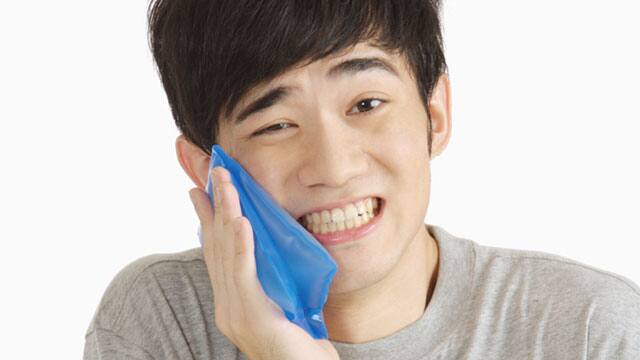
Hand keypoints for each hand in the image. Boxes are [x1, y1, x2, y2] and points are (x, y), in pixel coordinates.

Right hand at [189, 166, 339, 359]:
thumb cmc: (301, 343)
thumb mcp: (283, 304)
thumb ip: (272, 279)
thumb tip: (271, 249)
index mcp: (232, 301)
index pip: (216, 252)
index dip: (208, 219)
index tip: (200, 191)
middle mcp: (227, 306)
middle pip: (217, 246)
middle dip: (215, 205)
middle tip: (215, 172)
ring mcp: (236, 313)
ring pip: (227, 253)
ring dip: (227, 213)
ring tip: (226, 183)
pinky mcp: (253, 317)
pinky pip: (244, 275)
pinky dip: (242, 246)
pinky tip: (241, 222)